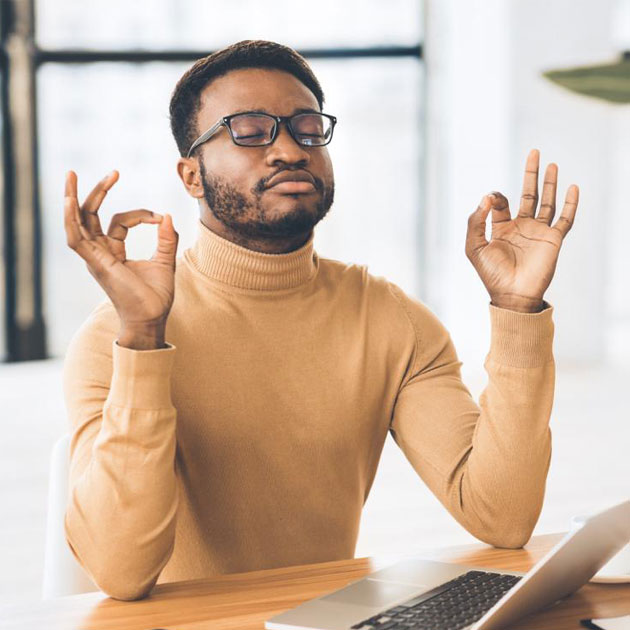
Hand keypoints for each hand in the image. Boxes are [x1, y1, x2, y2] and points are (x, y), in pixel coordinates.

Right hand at [64, 170, 178, 348]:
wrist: (152, 319)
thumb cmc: (156, 297)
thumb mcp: (166, 262)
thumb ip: (167, 239)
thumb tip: (166, 215)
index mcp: (113, 252)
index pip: (119, 222)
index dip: (140, 214)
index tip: (159, 218)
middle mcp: (100, 253)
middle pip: (92, 215)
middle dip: (98, 192)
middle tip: (114, 172)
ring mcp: (95, 258)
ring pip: (78, 222)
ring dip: (73, 198)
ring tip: (70, 174)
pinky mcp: (95, 263)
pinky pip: (76, 238)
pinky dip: (71, 219)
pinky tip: (69, 200)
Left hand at [465, 149, 578, 312]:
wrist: (511, 295)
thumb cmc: (490, 274)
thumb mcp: (473, 247)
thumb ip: (475, 222)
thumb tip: (486, 197)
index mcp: (501, 229)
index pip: (500, 203)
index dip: (495, 197)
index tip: (491, 200)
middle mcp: (521, 227)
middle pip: (527, 194)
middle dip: (530, 174)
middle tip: (534, 153)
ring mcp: (538, 232)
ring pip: (546, 202)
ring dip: (549, 183)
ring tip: (551, 164)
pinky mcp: (553, 239)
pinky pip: (565, 218)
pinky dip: (570, 204)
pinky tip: (572, 187)